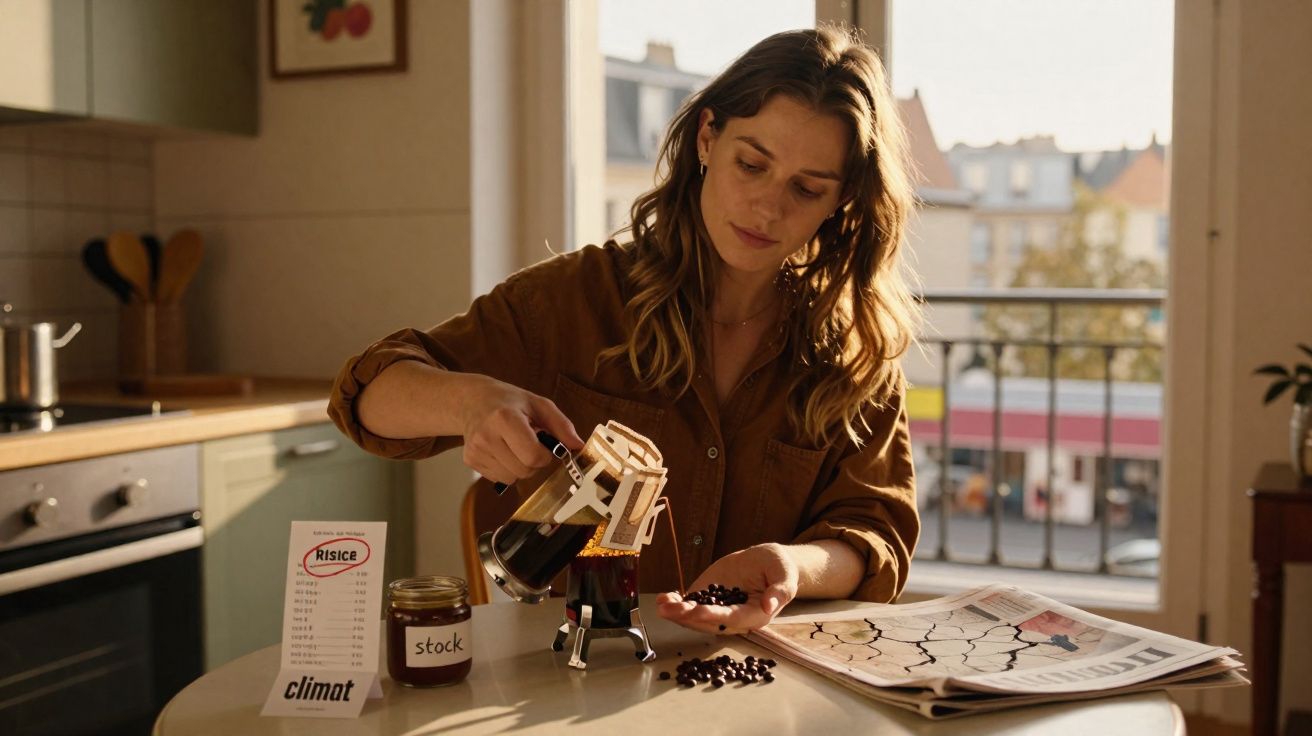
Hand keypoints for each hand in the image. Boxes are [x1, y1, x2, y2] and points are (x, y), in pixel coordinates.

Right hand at [457, 374, 582, 484]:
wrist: (472, 400)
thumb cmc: (510, 402)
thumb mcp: (538, 404)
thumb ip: (561, 425)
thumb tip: (578, 446)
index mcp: (505, 418)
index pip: (533, 455)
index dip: (545, 454)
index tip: (543, 443)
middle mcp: (486, 436)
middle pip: (523, 470)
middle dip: (533, 461)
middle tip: (528, 443)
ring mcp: (476, 450)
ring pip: (512, 478)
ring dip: (520, 467)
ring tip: (514, 447)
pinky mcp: (470, 460)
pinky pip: (499, 479)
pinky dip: (507, 469)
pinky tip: (502, 451)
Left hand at [655, 543, 798, 634]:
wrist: (765, 562)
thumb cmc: (779, 568)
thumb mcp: (785, 575)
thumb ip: (780, 591)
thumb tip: (769, 605)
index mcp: (755, 615)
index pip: (733, 618)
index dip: (715, 616)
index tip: (698, 611)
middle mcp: (733, 618)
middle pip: (709, 622)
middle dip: (688, 617)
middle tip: (670, 609)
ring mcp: (718, 610)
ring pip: (695, 617)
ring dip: (677, 613)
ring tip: (662, 604)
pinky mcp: (707, 599)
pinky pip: (689, 605)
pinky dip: (675, 603)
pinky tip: (663, 598)